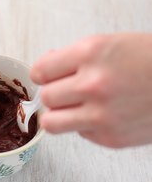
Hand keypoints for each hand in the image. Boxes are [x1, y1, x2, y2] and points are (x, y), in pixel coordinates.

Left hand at [31, 33, 151, 147]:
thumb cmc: (146, 60)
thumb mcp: (108, 44)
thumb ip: (71, 58)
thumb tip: (44, 70)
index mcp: (90, 53)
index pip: (40, 71)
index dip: (41, 75)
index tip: (46, 77)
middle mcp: (94, 84)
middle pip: (45, 98)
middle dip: (52, 94)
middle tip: (64, 92)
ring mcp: (102, 114)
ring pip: (52, 123)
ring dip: (58, 116)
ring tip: (71, 109)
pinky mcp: (110, 137)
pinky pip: (79, 134)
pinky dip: (84, 126)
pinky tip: (102, 115)